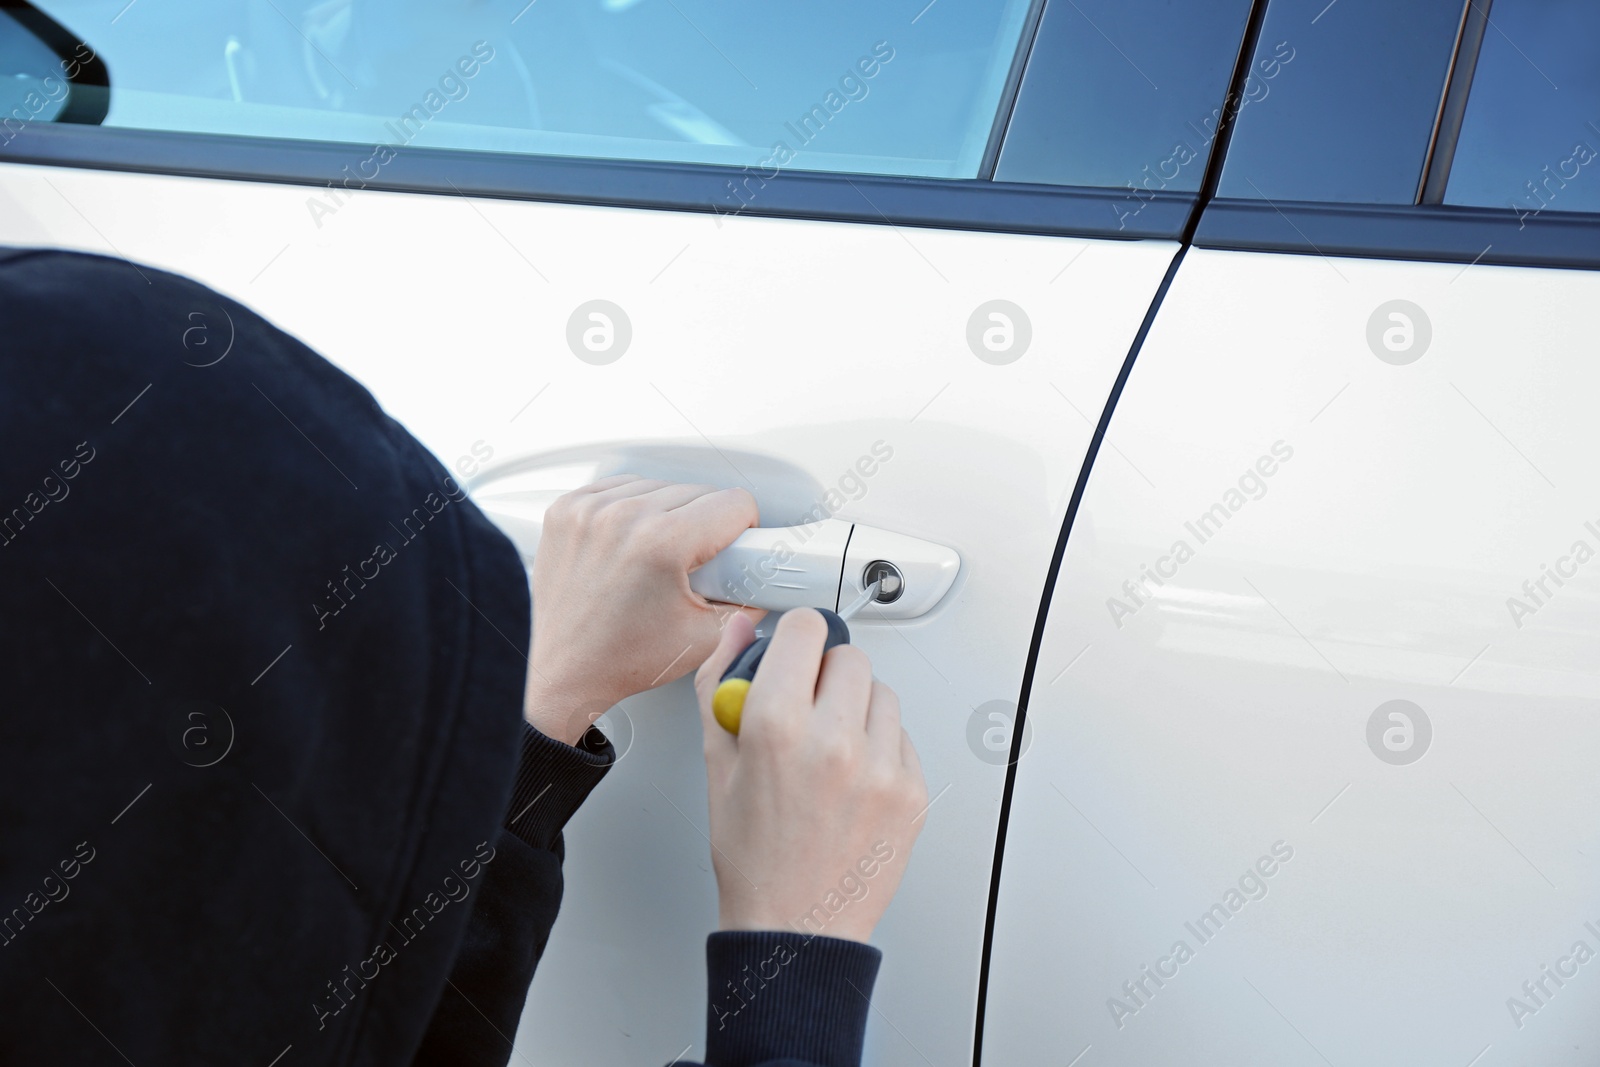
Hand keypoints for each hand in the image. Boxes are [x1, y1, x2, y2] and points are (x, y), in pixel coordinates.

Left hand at [524, 475, 763, 744]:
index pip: (734, 502)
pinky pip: (619, 488)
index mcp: (661, 543)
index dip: (744, 531)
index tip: (734, 550)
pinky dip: (632, 510)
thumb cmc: (621, 659)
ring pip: (660, 485)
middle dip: (707, 526)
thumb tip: (769, 575)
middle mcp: (622, 517)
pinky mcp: (567, 510)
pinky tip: (631, 544)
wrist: (560, 672)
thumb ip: (750, 598)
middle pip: (699, 491)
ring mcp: (589, 510)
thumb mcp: (708, 638)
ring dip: (669, 514)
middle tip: (693, 567)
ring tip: (658, 559)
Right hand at [694, 609, 927, 942]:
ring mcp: (881, 768)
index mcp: (776, 727)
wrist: (796, 927)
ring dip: (857, 709)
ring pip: (881, 694)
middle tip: (807, 709)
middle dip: (825, 674)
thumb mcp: (717, 763)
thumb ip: (723, 684)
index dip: (793, 638)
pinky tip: (852, 781)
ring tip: (830, 752)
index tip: (791, 653)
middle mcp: (834, 742)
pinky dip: (881, 748)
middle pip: (849, 656)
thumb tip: (739, 630)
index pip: (804, 629)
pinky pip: (903, 738)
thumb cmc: (753, 855)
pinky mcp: (912, 792)